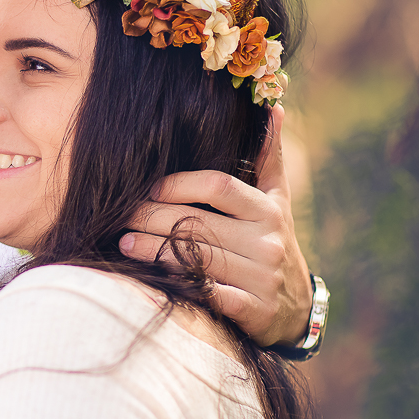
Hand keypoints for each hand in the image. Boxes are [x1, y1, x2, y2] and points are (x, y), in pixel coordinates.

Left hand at [119, 104, 310, 345]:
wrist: (296, 308)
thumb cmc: (271, 242)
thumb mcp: (277, 200)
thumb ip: (269, 157)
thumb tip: (272, 107)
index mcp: (268, 210)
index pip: (219, 186)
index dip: (178, 184)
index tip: (147, 187)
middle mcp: (267, 242)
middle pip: (199, 223)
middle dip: (153, 217)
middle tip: (121, 214)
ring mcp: (262, 278)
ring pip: (197, 258)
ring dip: (153, 250)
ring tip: (123, 242)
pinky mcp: (254, 311)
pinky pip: (208, 294)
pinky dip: (178, 285)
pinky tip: (149, 278)